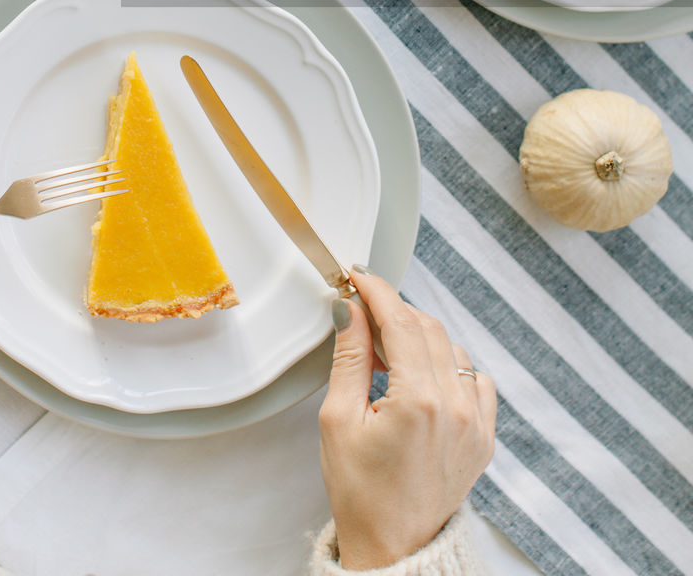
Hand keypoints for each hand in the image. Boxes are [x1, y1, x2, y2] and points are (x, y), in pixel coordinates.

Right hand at [318, 268, 495, 571]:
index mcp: (418, 402)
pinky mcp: (486, 435)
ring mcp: (477, 422)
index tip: (358, 276)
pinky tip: (422, 380)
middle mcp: (456, 407)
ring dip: (420, 338)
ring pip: (451, 348)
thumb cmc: (361, 494)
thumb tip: (349, 309)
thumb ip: (349, 356)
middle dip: (394, 311)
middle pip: (427, 327)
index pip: (400, 321)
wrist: (394, 547)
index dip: (377, 291)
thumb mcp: (338, 420)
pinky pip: (475, 378)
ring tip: (386, 356)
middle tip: (362, 313)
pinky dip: (449, 366)